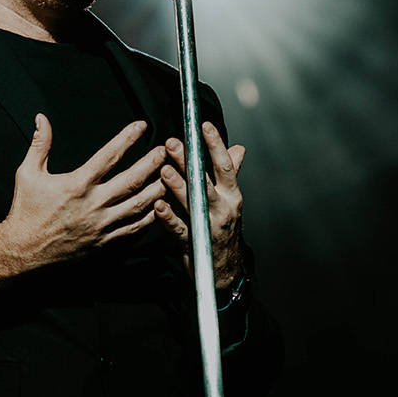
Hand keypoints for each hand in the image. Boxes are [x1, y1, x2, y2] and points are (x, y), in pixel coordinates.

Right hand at [0, 115, 168, 270]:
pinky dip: (149, 217)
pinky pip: (134, 228)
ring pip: (139, 205)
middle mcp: (93, 204)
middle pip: (132, 180)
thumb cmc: (26, 211)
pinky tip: (158, 206)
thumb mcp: (28, 173)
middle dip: (152, 163)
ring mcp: (101, 225)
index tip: (141, 126)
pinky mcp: (104, 242)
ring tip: (170, 176)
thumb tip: (41, 119)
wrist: (24, 250)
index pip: (109, 155)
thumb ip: (39, 144)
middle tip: (166, 151)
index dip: (128, 138)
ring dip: (157, 189)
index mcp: (77, 184)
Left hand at [154, 122, 246, 291]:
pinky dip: (169, 217)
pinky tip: (159, 206)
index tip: (203, 126)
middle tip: (172, 143)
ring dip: (178, 186)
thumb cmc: (222, 229)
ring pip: (193, 202)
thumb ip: (230, 175)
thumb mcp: (230, 201)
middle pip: (205, 181)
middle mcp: (223, 208)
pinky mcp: (192, 242)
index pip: (225, 166)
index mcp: (232, 195)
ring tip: (164, 170)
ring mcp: (208, 225)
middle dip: (189, 161)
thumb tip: (238, 149)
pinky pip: (179, 228)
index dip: (215, 145)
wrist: (223, 270)